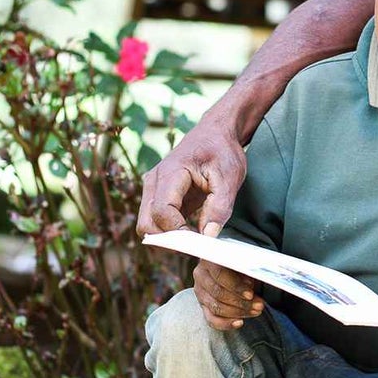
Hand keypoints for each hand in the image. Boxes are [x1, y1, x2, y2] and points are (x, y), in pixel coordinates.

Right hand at [137, 117, 246, 236]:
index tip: (201, 239)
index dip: (178, 231)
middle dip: (169, 240)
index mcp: (170, 173)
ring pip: (148, 225)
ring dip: (169, 237)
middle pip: (147, 224)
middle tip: (197, 244)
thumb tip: (209, 236)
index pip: (162, 211)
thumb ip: (220, 207)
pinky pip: (157, 221)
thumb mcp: (230, 177)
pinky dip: (171, 231)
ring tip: (197, 237)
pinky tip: (194, 231)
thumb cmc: (222, 151)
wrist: (215, 133)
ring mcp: (153, 189)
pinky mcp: (158, 197)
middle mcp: (154, 181)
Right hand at [193, 260, 263, 330]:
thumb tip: (251, 284)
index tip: (250, 294)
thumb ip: (245, 271)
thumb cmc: (238, 264)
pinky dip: (226, 323)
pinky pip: (211, 319)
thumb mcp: (243, 262)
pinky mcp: (202, 305)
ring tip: (255, 311)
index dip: (236, 286)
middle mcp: (201, 275)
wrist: (229, 268)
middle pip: (218, 293)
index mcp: (209, 260)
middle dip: (241, 302)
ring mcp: (200, 292)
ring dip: (238, 312)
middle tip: (258, 305)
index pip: (220, 275)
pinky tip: (239, 322)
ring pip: (216, 307)